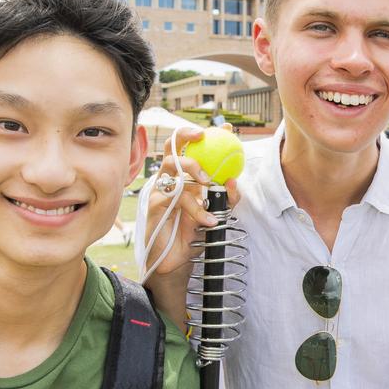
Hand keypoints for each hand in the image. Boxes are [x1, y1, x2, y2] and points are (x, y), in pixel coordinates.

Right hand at [141, 130, 240, 319]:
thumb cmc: (192, 234)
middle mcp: (167, 180)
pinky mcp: (154, 206)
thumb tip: (233, 181)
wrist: (176, 260)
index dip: (200, 134)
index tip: (222, 128)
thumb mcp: (216, 213)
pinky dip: (196, 208)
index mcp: (181, 177)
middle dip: (185, 138)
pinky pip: (176, 199)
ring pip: (174, 171)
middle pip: (170, 148)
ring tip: (209, 187)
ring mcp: (159, 191)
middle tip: (204, 140)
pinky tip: (208, 220)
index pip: (186, 148)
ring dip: (195, 175)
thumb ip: (227, 198)